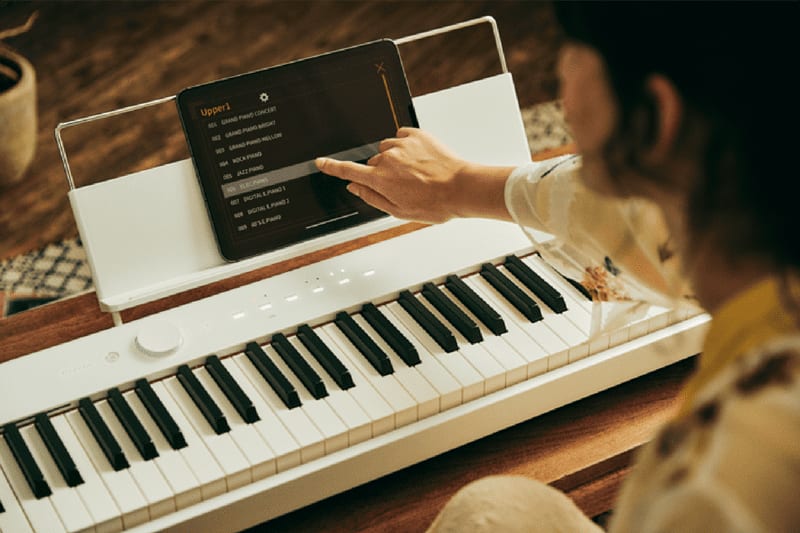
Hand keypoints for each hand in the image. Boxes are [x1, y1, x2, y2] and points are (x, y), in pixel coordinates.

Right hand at [315, 128, 467, 223]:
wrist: (460, 188)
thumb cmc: (434, 204)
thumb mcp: (399, 212)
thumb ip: (372, 198)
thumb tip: (355, 188)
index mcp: (380, 180)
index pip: (348, 170)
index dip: (332, 166)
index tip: (321, 162)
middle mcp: (387, 159)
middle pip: (373, 163)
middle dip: (381, 172)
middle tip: (402, 184)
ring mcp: (402, 145)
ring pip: (387, 149)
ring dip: (394, 158)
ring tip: (414, 172)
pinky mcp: (416, 135)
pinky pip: (402, 136)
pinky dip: (406, 146)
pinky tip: (419, 159)